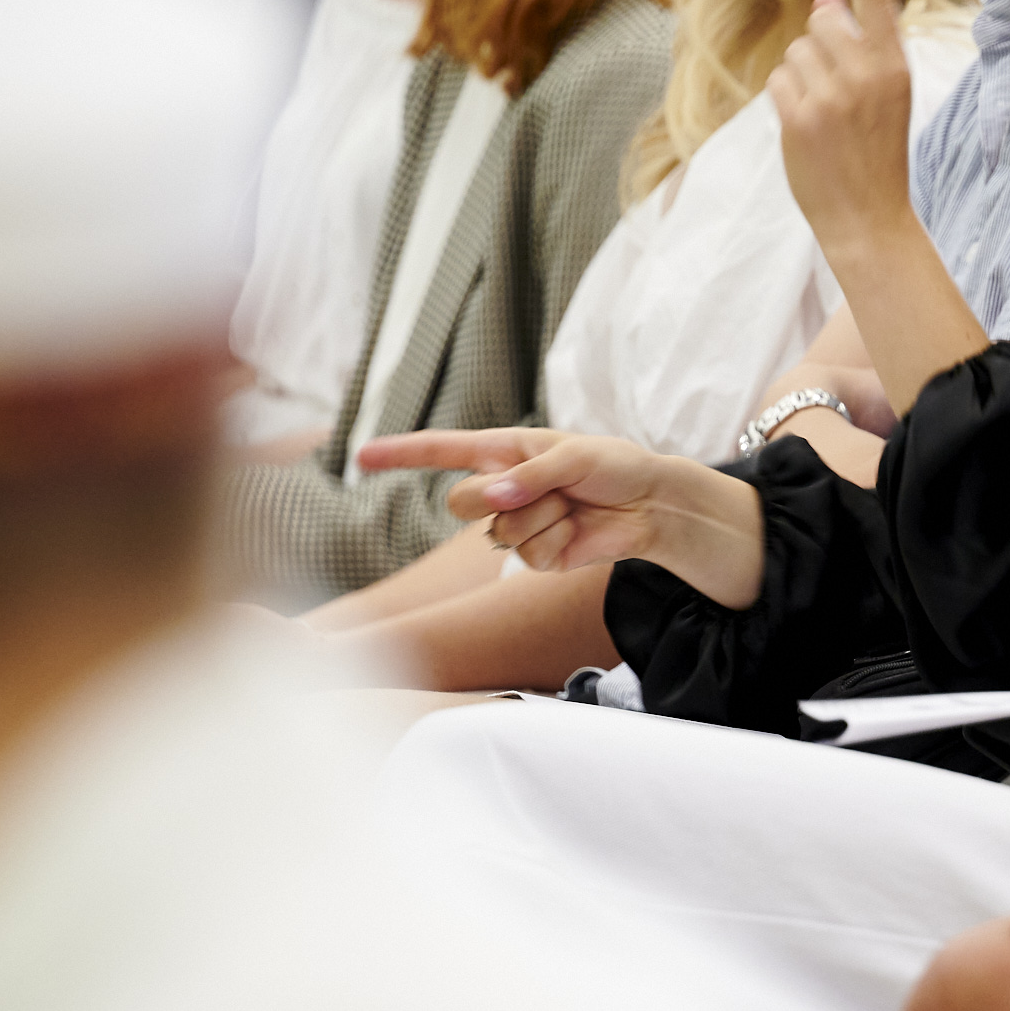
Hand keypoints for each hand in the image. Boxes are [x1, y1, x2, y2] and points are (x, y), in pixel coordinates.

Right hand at [355, 428, 761, 600]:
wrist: (650, 505)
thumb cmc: (614, 466)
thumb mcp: (575, 456)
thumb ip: (531, 475)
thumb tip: (497, 498)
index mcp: (503, 453)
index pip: (440, 452)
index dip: (399, 454)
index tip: (359, 457)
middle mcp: (502, 489)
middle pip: (460, 503)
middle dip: (497, 497)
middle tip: (544, 488)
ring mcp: (515, 526)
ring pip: (498, 533)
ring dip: (542, 518)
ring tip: (572, 506)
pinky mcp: (536, 558)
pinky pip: (527, 556)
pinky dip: (557, 542)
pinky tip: (577, 532)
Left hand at [773, 0, 917, 258]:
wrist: (869, 219)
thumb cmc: (877, 154)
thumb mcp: (888, 96)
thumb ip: (863, 47)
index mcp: (895, 66)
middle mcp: (866, 74)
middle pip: (823, 18)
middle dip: (821, 41)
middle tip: (836, 84)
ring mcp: (830, 95)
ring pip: (798, 49)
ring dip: (803, 74)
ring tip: (824, 113)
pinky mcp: (798, 116)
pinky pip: (780, 78)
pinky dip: (787, 98)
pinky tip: (807, 128)